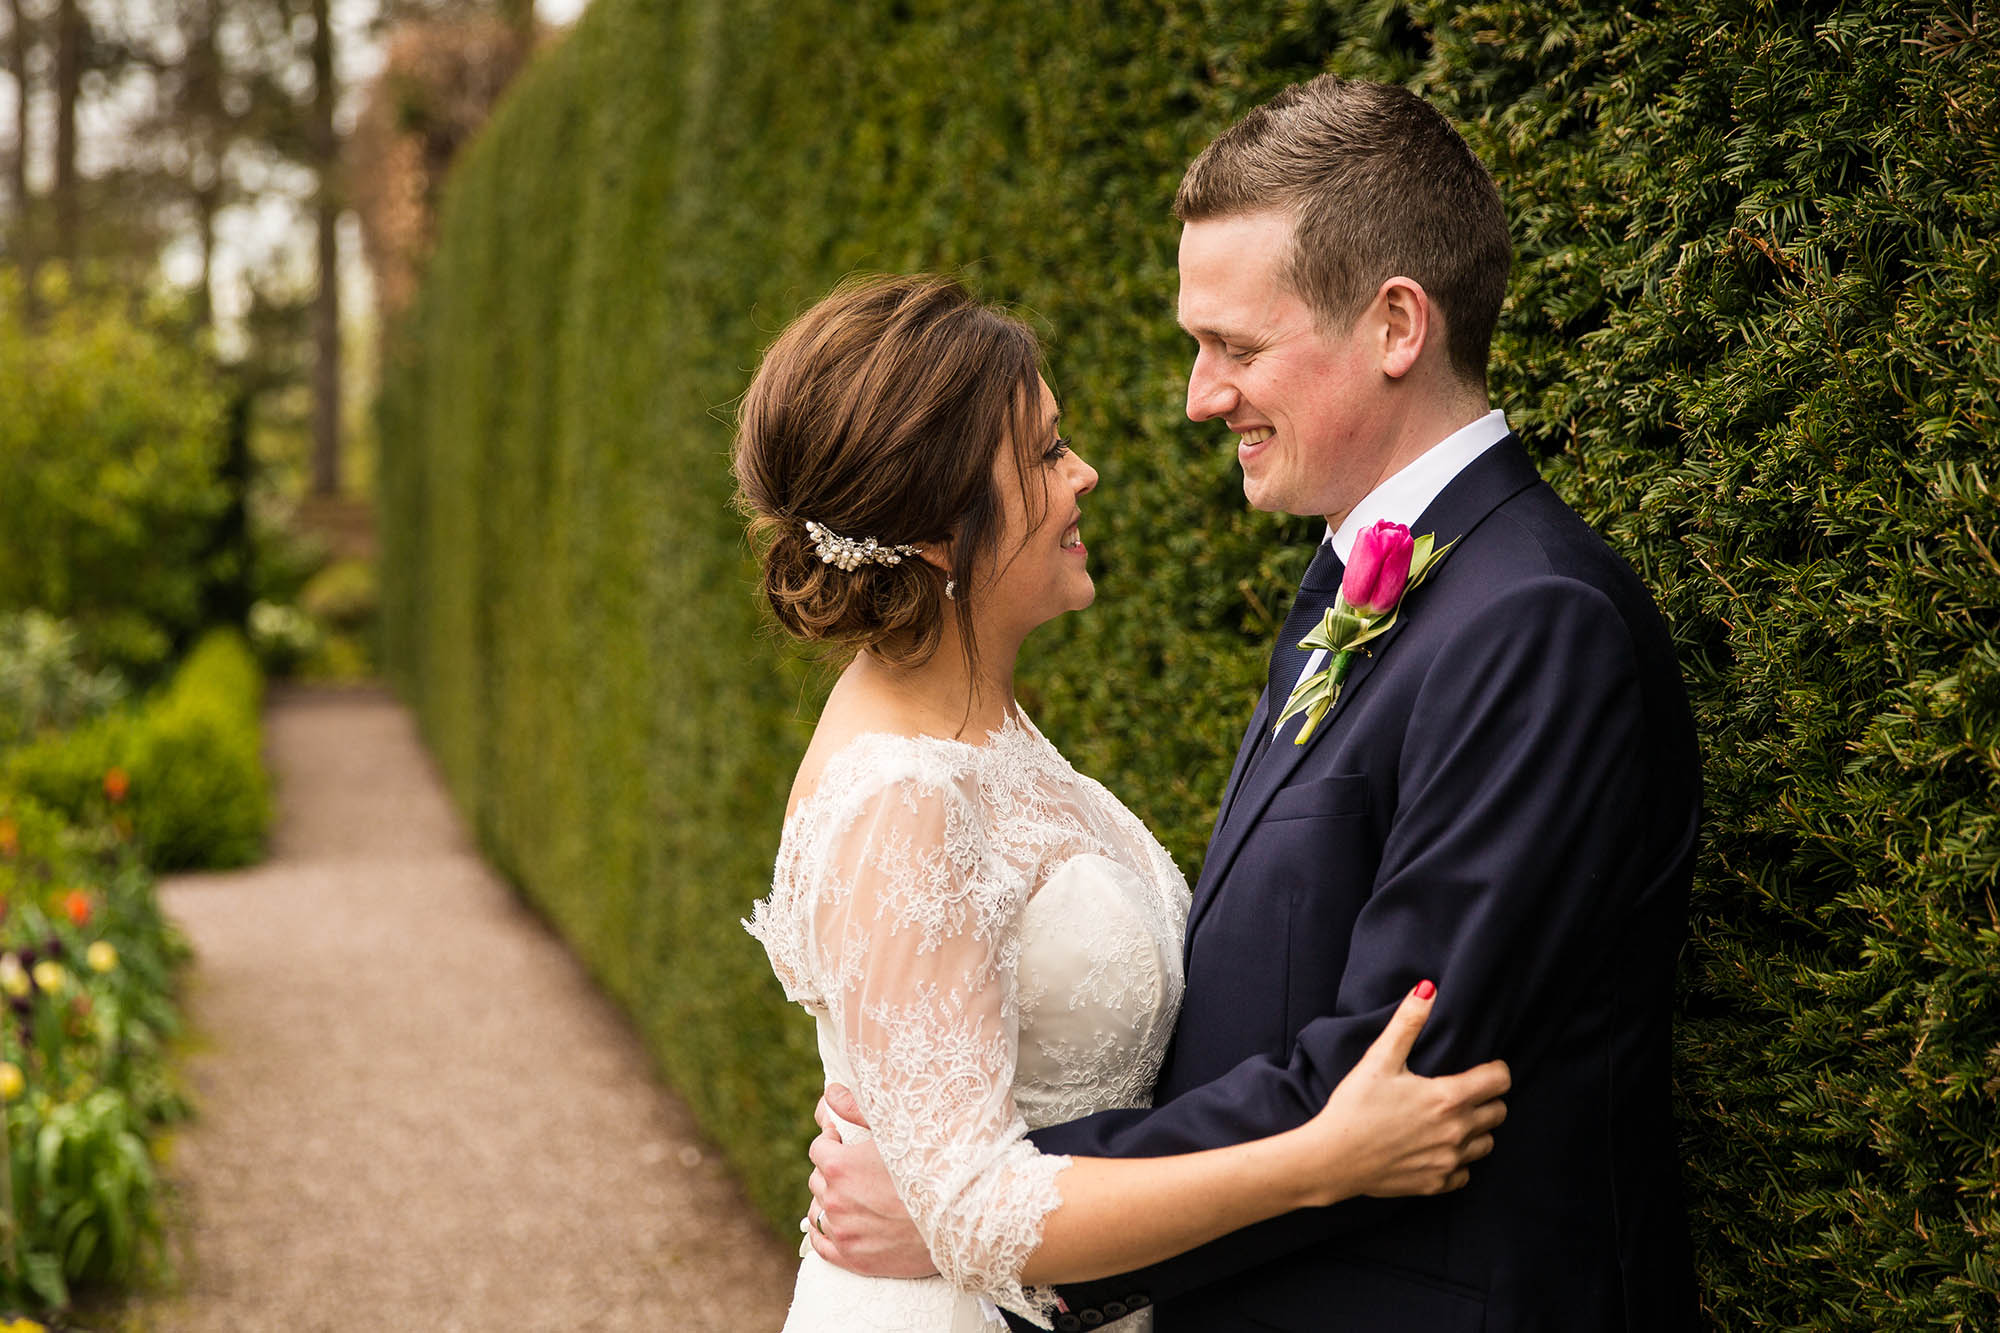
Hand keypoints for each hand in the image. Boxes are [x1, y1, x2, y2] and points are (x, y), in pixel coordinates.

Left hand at [805, 1084, 937, 1277]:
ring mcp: (844, 1233)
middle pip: (818, 1179)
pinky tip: (839, 1224)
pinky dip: (826, 1232)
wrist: (964, 1216)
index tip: (844, 1140)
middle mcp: (836, 1200)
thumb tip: (829, 1093)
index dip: (832, 1141)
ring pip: (818, 1211)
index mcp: (841, 1166)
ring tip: (852, 1195)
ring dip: (830, 1200)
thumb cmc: (934, 1166)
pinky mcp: (854, 1259)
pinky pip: (822, 1246)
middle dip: (833, 1170)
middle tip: (856, 1167)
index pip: (819, 1148)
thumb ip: (857, 1109)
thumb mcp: (898, 1129)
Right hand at [1305, 983, 1509, 1204]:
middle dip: (1487, 1098)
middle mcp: (1456, 1132)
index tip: (1483, 1068)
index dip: (1496, 1070)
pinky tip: (1437, 1147)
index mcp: (1448, 1098)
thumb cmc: (1354, 1106)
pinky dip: (1459, 1160)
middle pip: (1499, 1113)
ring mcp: (1448, 1162)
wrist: (1331, 1159)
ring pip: (1487, 1144)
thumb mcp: (1379, 1060)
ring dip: (1476, 1130)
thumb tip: (1428, 989)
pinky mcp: (1436, 1184)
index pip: (1499, 1081)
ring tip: (1451, 1119)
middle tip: (1462, 1092)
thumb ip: (1407, 1023)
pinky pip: (1466, 1173)